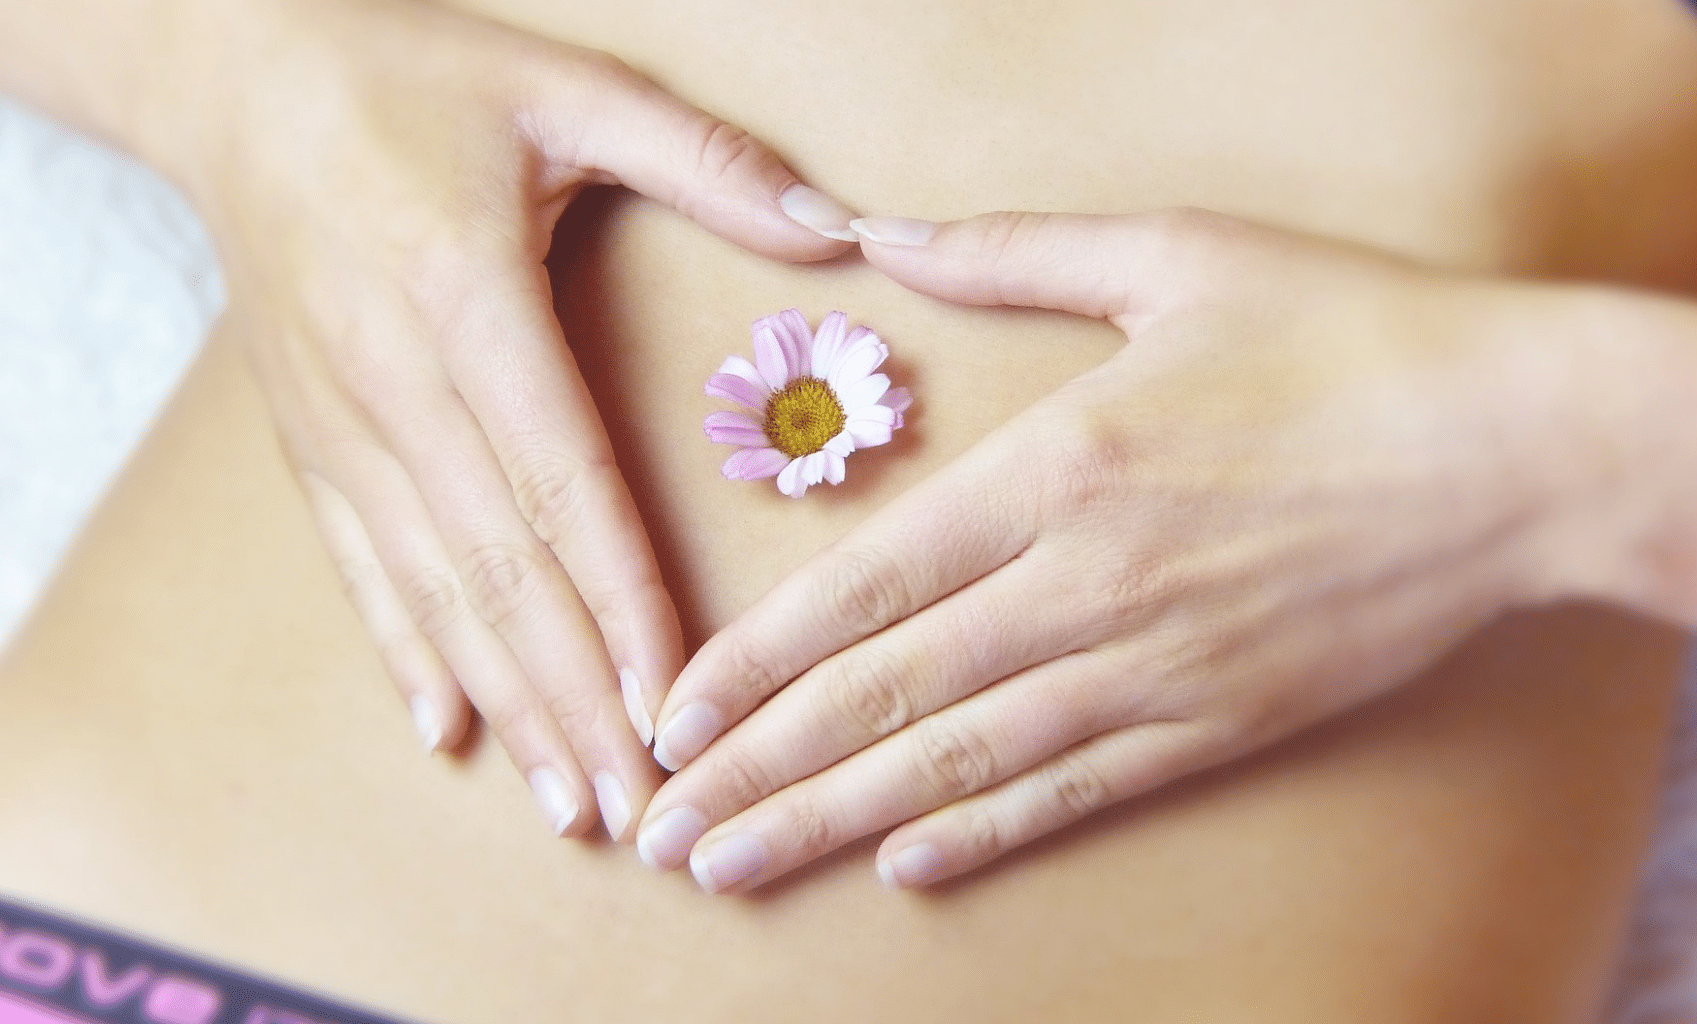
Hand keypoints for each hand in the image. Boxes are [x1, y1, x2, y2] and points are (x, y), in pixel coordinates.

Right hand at [184, 0, 857, 839]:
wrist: (230, 76)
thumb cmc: (408, 77)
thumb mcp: (563, 86)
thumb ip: (704, 161)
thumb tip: (836, 230)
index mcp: (466, 300)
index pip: (563, 484)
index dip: (624, 603)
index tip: (675, 701)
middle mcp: (394, 381)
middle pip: (502, 569)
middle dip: (579, 697)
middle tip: (644, 805)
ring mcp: (340, 421)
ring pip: (435, 589)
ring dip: (508, 702)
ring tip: (571, 799)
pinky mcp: (309, 440)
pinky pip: (360, 567)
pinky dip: (407, 653)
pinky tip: (449, 731)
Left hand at [634, 207, 1624, 889]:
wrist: (1517, 446)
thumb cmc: (1348, 333)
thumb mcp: (1176, 254)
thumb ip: (1013, 248)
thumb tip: (884, 230)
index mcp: (1060, 465)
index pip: (867, 586)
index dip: (756, 662)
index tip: (674, 714)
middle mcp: (1088, 583)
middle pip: (886, 695)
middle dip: (760, 770)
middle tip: (661, 829)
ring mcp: (1157, 667)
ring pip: (963, 764)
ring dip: (837, 822)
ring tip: (736, 865)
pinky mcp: (1223, 720)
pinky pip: (1079, 792)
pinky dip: (985, 832)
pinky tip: (906, 867)